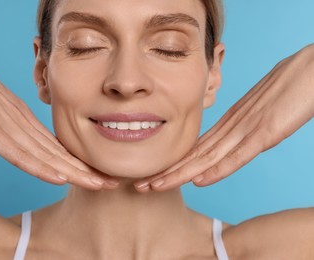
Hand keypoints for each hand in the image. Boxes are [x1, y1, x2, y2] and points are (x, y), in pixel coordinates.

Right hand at [0, 37, 119, 189]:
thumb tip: (21, 139)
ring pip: (48, 155)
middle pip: (60, 152)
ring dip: (76, 173)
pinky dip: (42, 167)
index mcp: (24, 119)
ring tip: (101, 184)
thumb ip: (9, 125)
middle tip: (114, 182)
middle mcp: (23, 124)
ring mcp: (9, 127)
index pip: (56, 146)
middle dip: (88, 170)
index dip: (79, 162)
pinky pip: (20, 154)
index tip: (98, 174)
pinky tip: (61, 178)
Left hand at [134, 44, 313, 191]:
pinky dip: (217, 169)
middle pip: (193, 155)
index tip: (153, 177)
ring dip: (178, 174)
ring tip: (153, 186)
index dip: (173, 165)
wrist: (309, 70)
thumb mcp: (259, 112)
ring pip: (206, 157)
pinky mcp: (265, 132)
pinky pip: (237, 155)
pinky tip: (198, 180)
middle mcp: (231, 127)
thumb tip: (232, 139)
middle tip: (140, 186)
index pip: (196, 149)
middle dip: (165, 173)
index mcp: (229, 124)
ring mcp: (246, 130)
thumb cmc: (287, 89)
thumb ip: (243, 127)